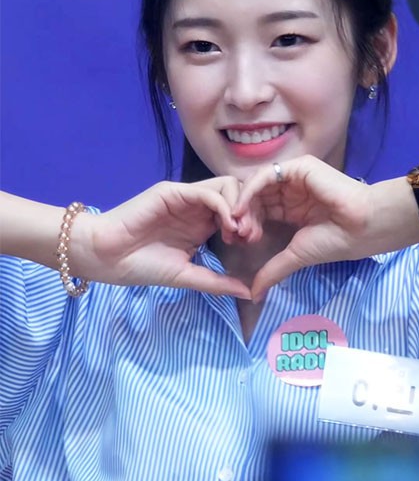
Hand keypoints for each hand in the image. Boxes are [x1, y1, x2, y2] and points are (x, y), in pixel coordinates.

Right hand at [71, 178, 261, 297]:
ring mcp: (186, 197)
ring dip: (239, 207)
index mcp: (202, 224)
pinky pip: (207, 192)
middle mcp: (197, 207)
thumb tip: (248, 293)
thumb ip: (216, 282)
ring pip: (227, 187)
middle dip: (250, 213)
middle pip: (238, 194)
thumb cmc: (142, 267)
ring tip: (237, 232)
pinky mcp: (173, 192)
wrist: (107, 257)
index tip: (249, 246)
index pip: (238, 212)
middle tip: (248, 237)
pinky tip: (226, 225)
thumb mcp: (187, 276)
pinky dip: (224, 206)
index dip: (249, 225)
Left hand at [233, 156, 418, 298]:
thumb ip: (273, 270)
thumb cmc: (336, 240)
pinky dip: (251, 191)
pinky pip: (267, 175)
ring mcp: (295, 177)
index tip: (239, 244)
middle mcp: (292, 190)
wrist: (363, 226)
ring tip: (239, 225)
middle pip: (256, 198)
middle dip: (242, 216)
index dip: (247, 225)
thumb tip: (255, 294)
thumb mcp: (296, 255)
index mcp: (293, 208)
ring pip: (258, 186)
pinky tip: (243, 209)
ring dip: (244, 205)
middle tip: (236, 235)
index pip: (261, 211)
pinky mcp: (299, 167)